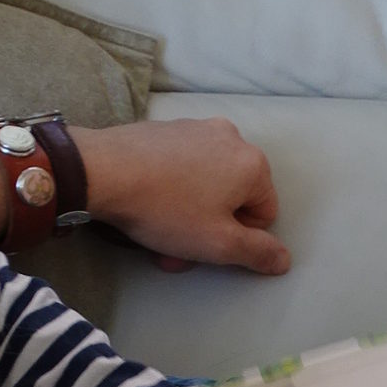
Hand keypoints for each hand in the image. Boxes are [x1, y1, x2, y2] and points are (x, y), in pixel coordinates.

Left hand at [72, 118, 290, 274]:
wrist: (102, 171)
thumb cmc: (166, 210)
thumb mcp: (218, 244)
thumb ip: (258, 253)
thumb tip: (285, 259)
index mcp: (253, 164)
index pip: (264, 215)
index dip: (237, 239)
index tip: (205, 248)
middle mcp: (231, 138)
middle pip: (233, 198)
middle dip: (209, 228)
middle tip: (177, 249)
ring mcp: (197, 128)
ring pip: (205, 184)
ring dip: (188, 213)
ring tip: (157, 230)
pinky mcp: (166, 128)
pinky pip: (181, 167)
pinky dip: (171, 188)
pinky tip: (146, 203)